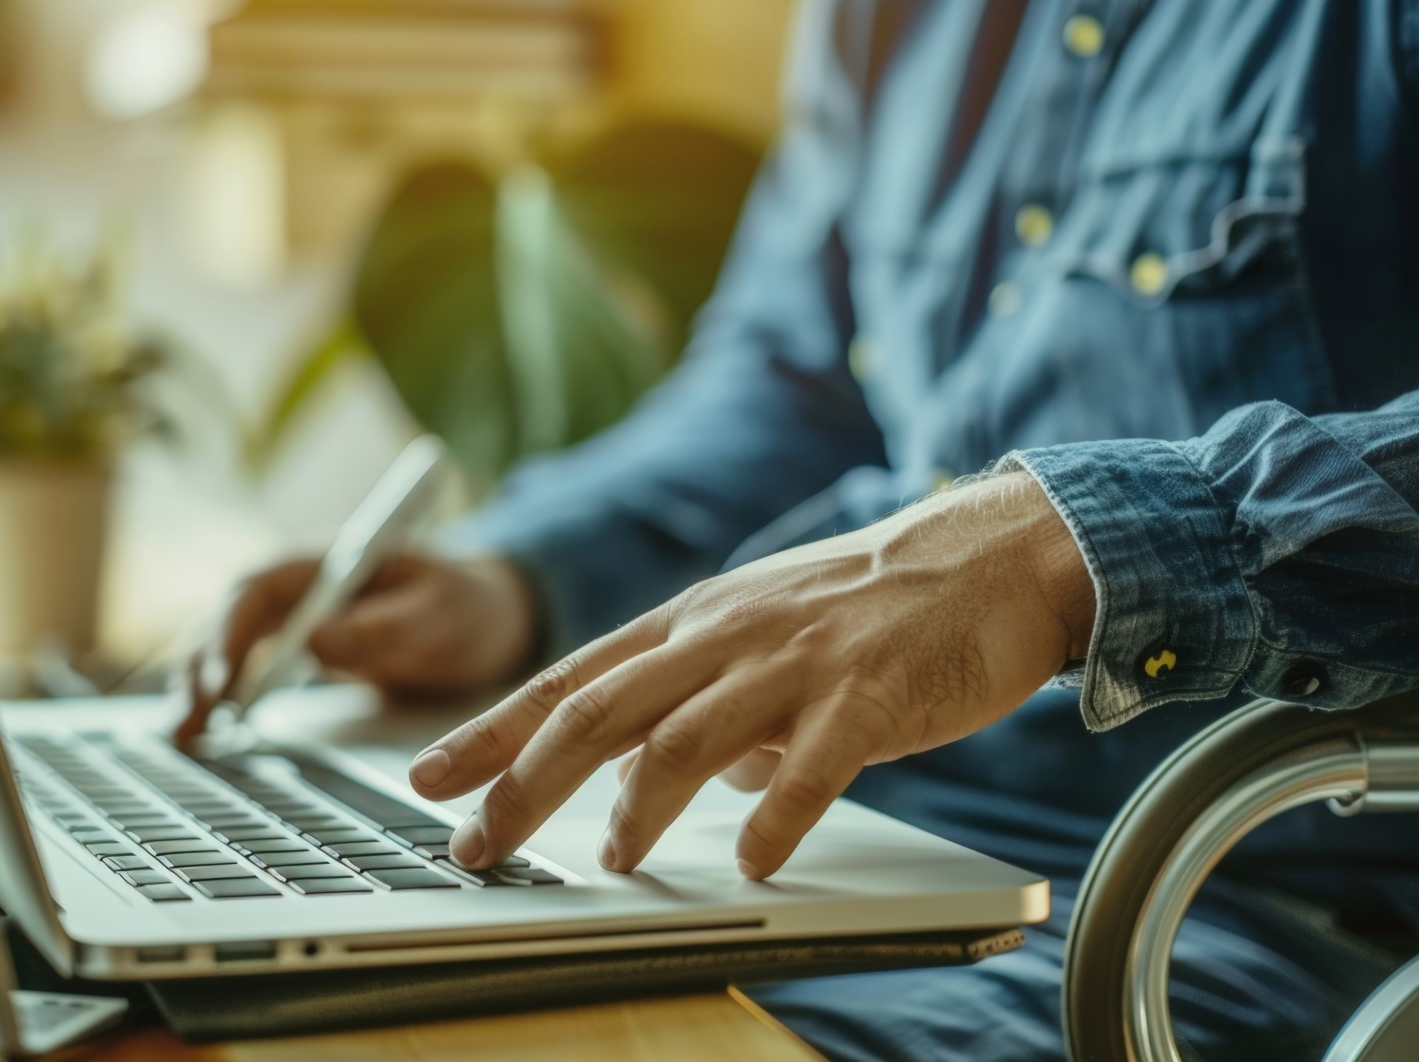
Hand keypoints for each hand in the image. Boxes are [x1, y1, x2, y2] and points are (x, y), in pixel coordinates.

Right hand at [174, 553, 537, 741]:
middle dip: (201, 666)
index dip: (230, 632)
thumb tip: (318, 644)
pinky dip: (219, 694)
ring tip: (183, 735)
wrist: (491, 616)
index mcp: (331, 560)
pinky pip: (247, 666)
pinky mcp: (301, 647)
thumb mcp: (443, 615)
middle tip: (191, 722)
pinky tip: (201, 730)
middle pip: (229, 616)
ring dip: (199, 684)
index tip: (220, 680)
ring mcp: (298, 615)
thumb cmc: (468, 606)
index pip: (258, 587)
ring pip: (228, 642)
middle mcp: (304, 583)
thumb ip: (387, 627)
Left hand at [406, 473, 1093, 879]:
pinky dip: (776, 815)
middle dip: (523, 781)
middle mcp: (725, 635)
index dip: (492, 732)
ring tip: (612, 861)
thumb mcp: (767, 645)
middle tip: (476, 844)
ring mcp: (794, 661)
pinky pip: (811, 762)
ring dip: (640, 806)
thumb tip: (676, 784)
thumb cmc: (874, 609)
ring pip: (687, 735)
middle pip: (598, 711)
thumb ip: (712, 707)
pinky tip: (752, 861)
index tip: (428, 779)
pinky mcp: (868, 691)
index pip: (568, 680)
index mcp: (692, 623)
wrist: (989, 558)